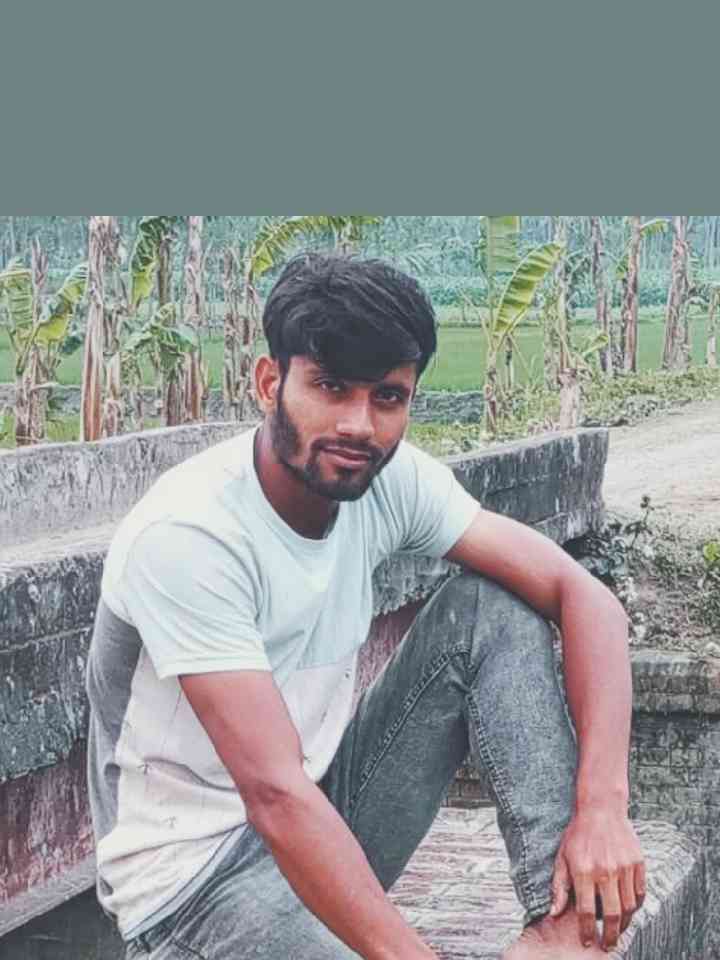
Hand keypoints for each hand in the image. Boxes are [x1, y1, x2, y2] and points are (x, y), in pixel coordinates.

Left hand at [550, 807, 644, 950]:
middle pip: (613, 915)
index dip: (588, 932)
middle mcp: (606, 870)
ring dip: (625, 924)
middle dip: (611, 936)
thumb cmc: (578, 834)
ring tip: (618, 931)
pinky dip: (635, 906)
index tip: (588, 942)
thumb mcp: (562, 857)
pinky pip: (640, 893)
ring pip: (629, 907)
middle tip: (608, 946)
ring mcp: (624, 867)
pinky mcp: (638, 862)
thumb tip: (554, 913)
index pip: (587, 912)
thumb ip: (559, 887)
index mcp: (584, 871)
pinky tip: (628, 910)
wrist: (601, 808)